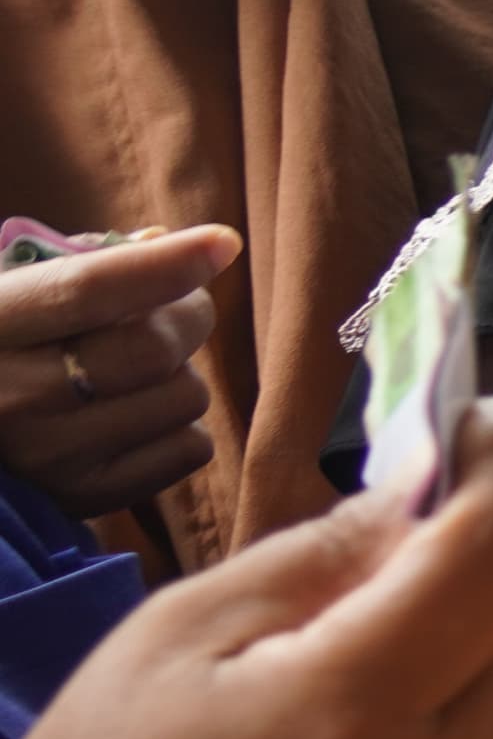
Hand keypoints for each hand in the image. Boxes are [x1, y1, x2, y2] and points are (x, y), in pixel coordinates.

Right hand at [0, 224, 236, 516]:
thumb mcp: (11, 289)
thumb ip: (81, 262)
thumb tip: (165, 242)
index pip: (86, 291)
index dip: (165, 264)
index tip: (224, 242)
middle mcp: (10, 397)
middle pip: (152, 348)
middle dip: (189, 315)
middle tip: (178, 307)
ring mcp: (48, 457)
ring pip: (184, 397)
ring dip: (181, 372)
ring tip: (137, 368)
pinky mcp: (83, 497)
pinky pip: (190, 448)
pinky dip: (182, 424)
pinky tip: (138, 413)